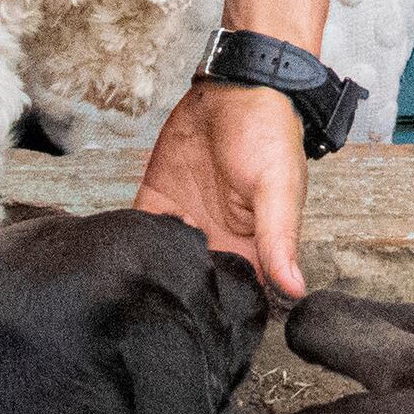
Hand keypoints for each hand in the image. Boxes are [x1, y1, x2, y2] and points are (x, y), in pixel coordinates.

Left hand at [136, 80, 310, 298]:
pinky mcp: (157, 200)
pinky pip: (138, 231)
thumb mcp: (279, 186)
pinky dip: (126, 242)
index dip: (224, 313)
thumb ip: (279, 237)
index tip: (204, 329)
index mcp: (254, 245)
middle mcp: (217, 239)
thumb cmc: (269, 130)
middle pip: (196, 285)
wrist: (234, 84)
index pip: (241, 294)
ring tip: (135, 289)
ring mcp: (185, 222)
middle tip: (158, 315)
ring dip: (149, 275)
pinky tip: (119, 251)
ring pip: (162, 263)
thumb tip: (295, 289)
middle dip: (179, 299)